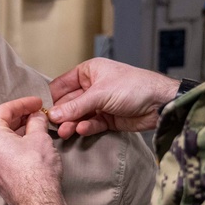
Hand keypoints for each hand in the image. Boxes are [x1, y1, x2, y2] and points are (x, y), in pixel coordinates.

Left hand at [0, 96, 61, 204]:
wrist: (37, 202)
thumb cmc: (36, 170)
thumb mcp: (39, 137)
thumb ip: (36, 121)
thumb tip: (36, 116)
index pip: (4, 110)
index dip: (23, 103)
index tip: (37, 102)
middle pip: (0, 124)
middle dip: (20, 117)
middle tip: (38, 113)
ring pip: (1, 139)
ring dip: (18, 130)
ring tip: (37, 126)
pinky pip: (2, 152)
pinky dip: (14, 144)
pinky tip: (29, 142)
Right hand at [48, 58, 179, 138]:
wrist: (161, 103)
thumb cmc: (135, 87)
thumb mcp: (100, 94)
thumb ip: (75, 106)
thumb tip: (53, 115)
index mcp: (88, 72)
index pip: (62, 85)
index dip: (52, 98)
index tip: (43, 111)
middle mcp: (92, 87)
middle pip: (68, 103)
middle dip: (62, 114)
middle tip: (53, 126)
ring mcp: (99, 103)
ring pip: (79, 115)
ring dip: (72, 123)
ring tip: (66, 132)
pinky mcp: (107, 119)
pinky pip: (91, 124)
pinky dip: (86, 127)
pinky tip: (82, 130)